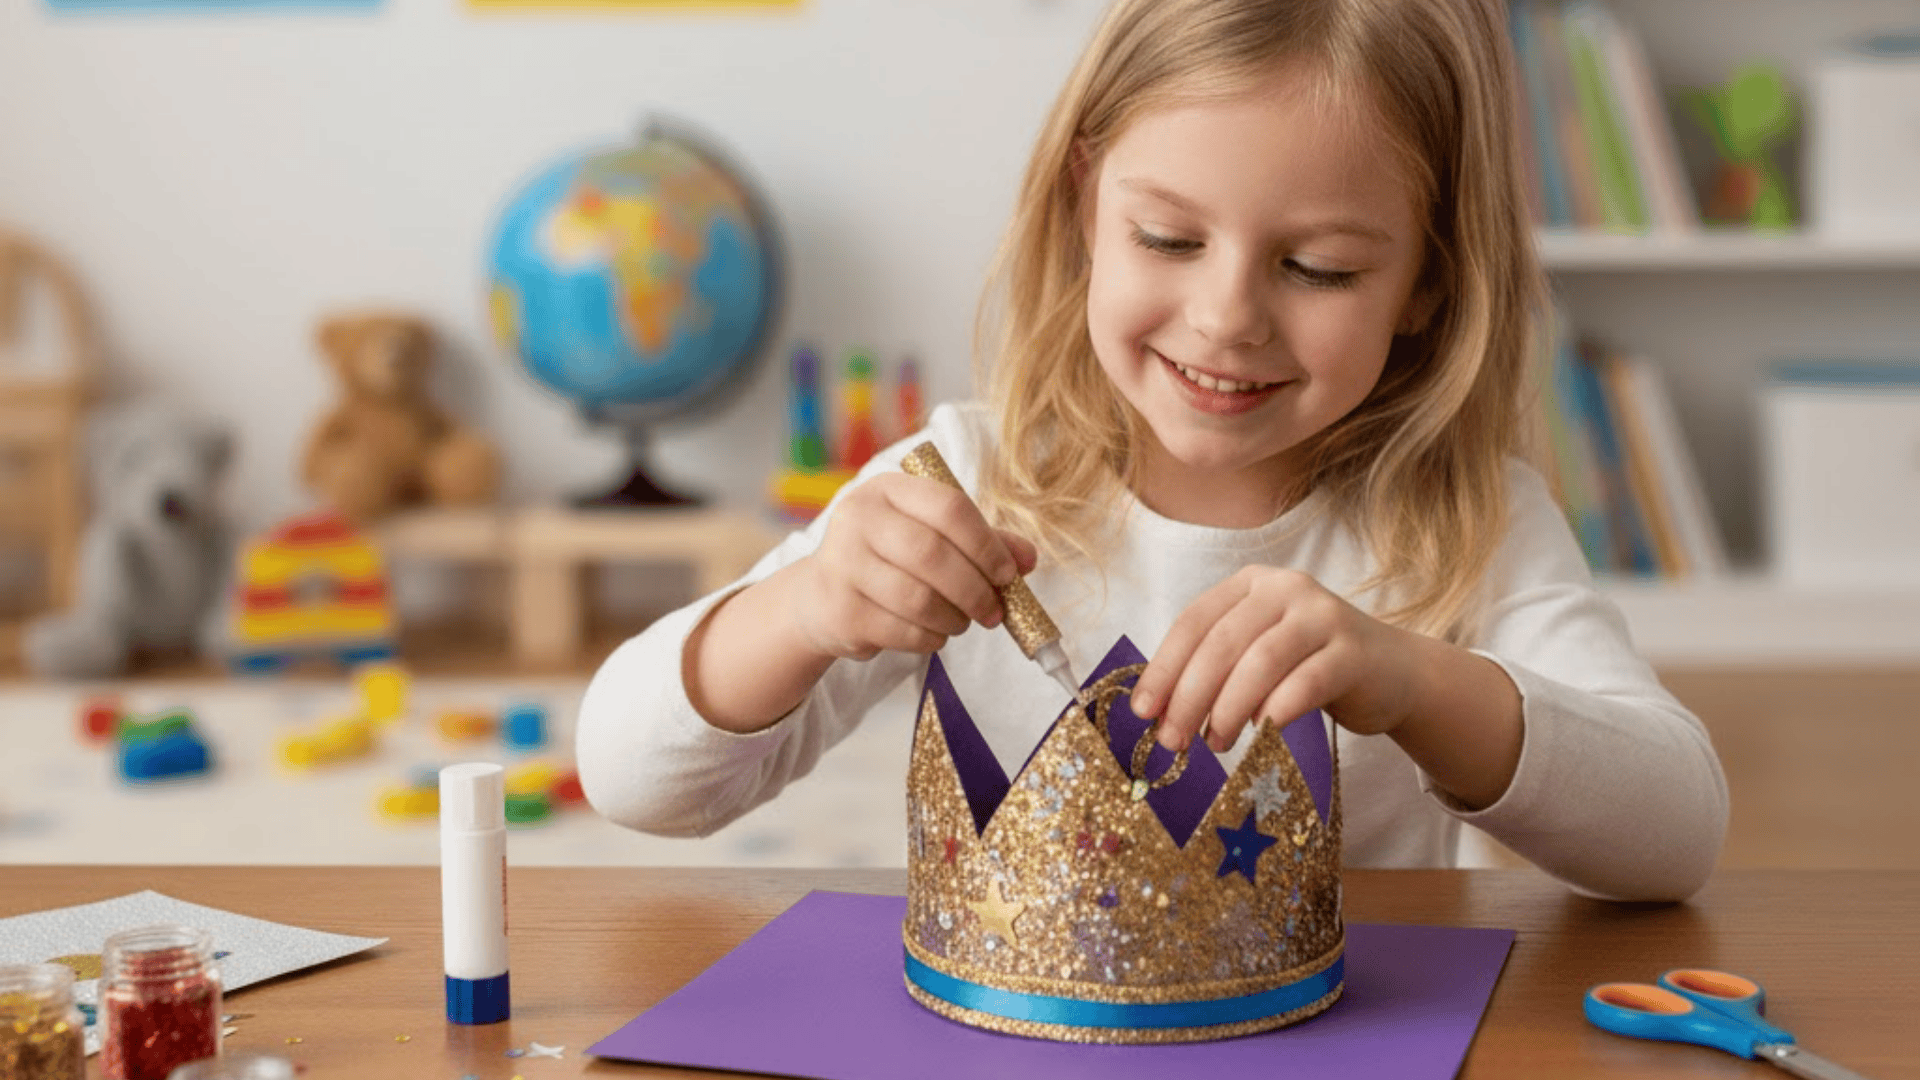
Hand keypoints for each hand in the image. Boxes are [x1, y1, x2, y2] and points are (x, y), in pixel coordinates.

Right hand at [788, 472, 1037, 661]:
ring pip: (918, 598)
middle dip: (975, 589)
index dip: (987, 544)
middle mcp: (858, 518)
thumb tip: (1028, 559)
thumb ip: (981, 542)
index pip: (949, 506)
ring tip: (962, 622)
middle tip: (994, 612)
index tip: (1008, 574)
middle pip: (932, 554)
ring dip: (954, 618)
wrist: (821, 597)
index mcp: (887, 489)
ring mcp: (843, 564)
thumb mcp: (930, 536)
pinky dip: (930, 638)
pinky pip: (902, 631)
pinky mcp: (840, 610)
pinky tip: (934, 633)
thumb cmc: (888, 559)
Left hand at [1128, 566, 1420, 751]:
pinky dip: (1276, 709)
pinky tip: (1260, 732)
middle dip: (1189, 697)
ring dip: (1228, 709)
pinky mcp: (1354, 651)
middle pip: (1222, 643)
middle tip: (1173, 741)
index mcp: (1251, 583)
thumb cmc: (1310, 666)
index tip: (1142, 714)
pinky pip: (1306, 682)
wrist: (1394, 672)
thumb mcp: (1257, 654)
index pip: (1193, 622)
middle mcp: (1286, 588)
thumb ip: (1215, 668)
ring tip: (1215, 744)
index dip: (1163, 669)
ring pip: (1260, 661)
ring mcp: (1323, 616)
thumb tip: (1157, 713)